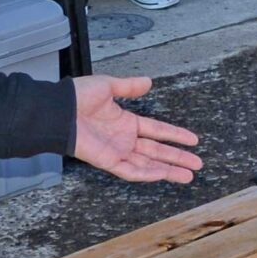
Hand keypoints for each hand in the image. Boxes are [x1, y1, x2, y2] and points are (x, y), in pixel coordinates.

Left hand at [72, 75, 202, 183]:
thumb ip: (129, 87)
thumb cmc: (77, 97)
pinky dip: (147, 174)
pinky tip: (163, 174)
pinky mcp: (108, 161)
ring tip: (188, 175)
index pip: (156, 130)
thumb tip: (148, 82)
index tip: (193, 140)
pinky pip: (131, 171)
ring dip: (169, 170)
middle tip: (197, 164)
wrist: (59, 110)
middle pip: (157, 151)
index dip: (175, 135)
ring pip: (149, 164)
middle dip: (178, 158)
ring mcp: (117, 152)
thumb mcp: (108, 86)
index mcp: (125, 122)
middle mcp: (124, 139)